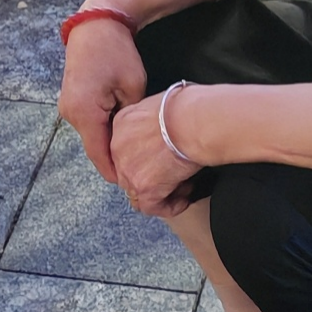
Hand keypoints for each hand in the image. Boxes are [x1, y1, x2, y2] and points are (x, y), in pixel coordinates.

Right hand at [57, 18, 147, 182]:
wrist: (96, 23)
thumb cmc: (117, 52)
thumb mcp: (133, 87)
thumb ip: (130, 119)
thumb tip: (131, 141)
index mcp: (84, 113)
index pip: (100, 156)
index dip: (118, 172)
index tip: (136, 183)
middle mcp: (70, 114)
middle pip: (95, 148)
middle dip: (116, 159)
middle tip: (141, 167)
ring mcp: (67, 106)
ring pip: (92, 135)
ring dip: (110, 142)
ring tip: (134, 149)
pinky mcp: (71, 99)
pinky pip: (88, 122)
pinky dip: (103, 128)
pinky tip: (122, 127)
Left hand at [111, 90, 199, 216]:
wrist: (193, 121)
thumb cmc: (186, 108)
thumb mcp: (159, 104)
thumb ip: (153, 120)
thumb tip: (164, 129)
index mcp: (121, 123)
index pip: (125, 148)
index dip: (144, 156)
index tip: (162, 156)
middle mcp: (118, 147)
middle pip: (128, 170)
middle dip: (151, 175)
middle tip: (173, 172)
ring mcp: (128, 169)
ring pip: (137, 191)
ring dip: (160, 191)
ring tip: (183, 185)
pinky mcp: (143, 187)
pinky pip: (152, 207)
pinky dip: (170, 206)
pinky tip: (185, 197)